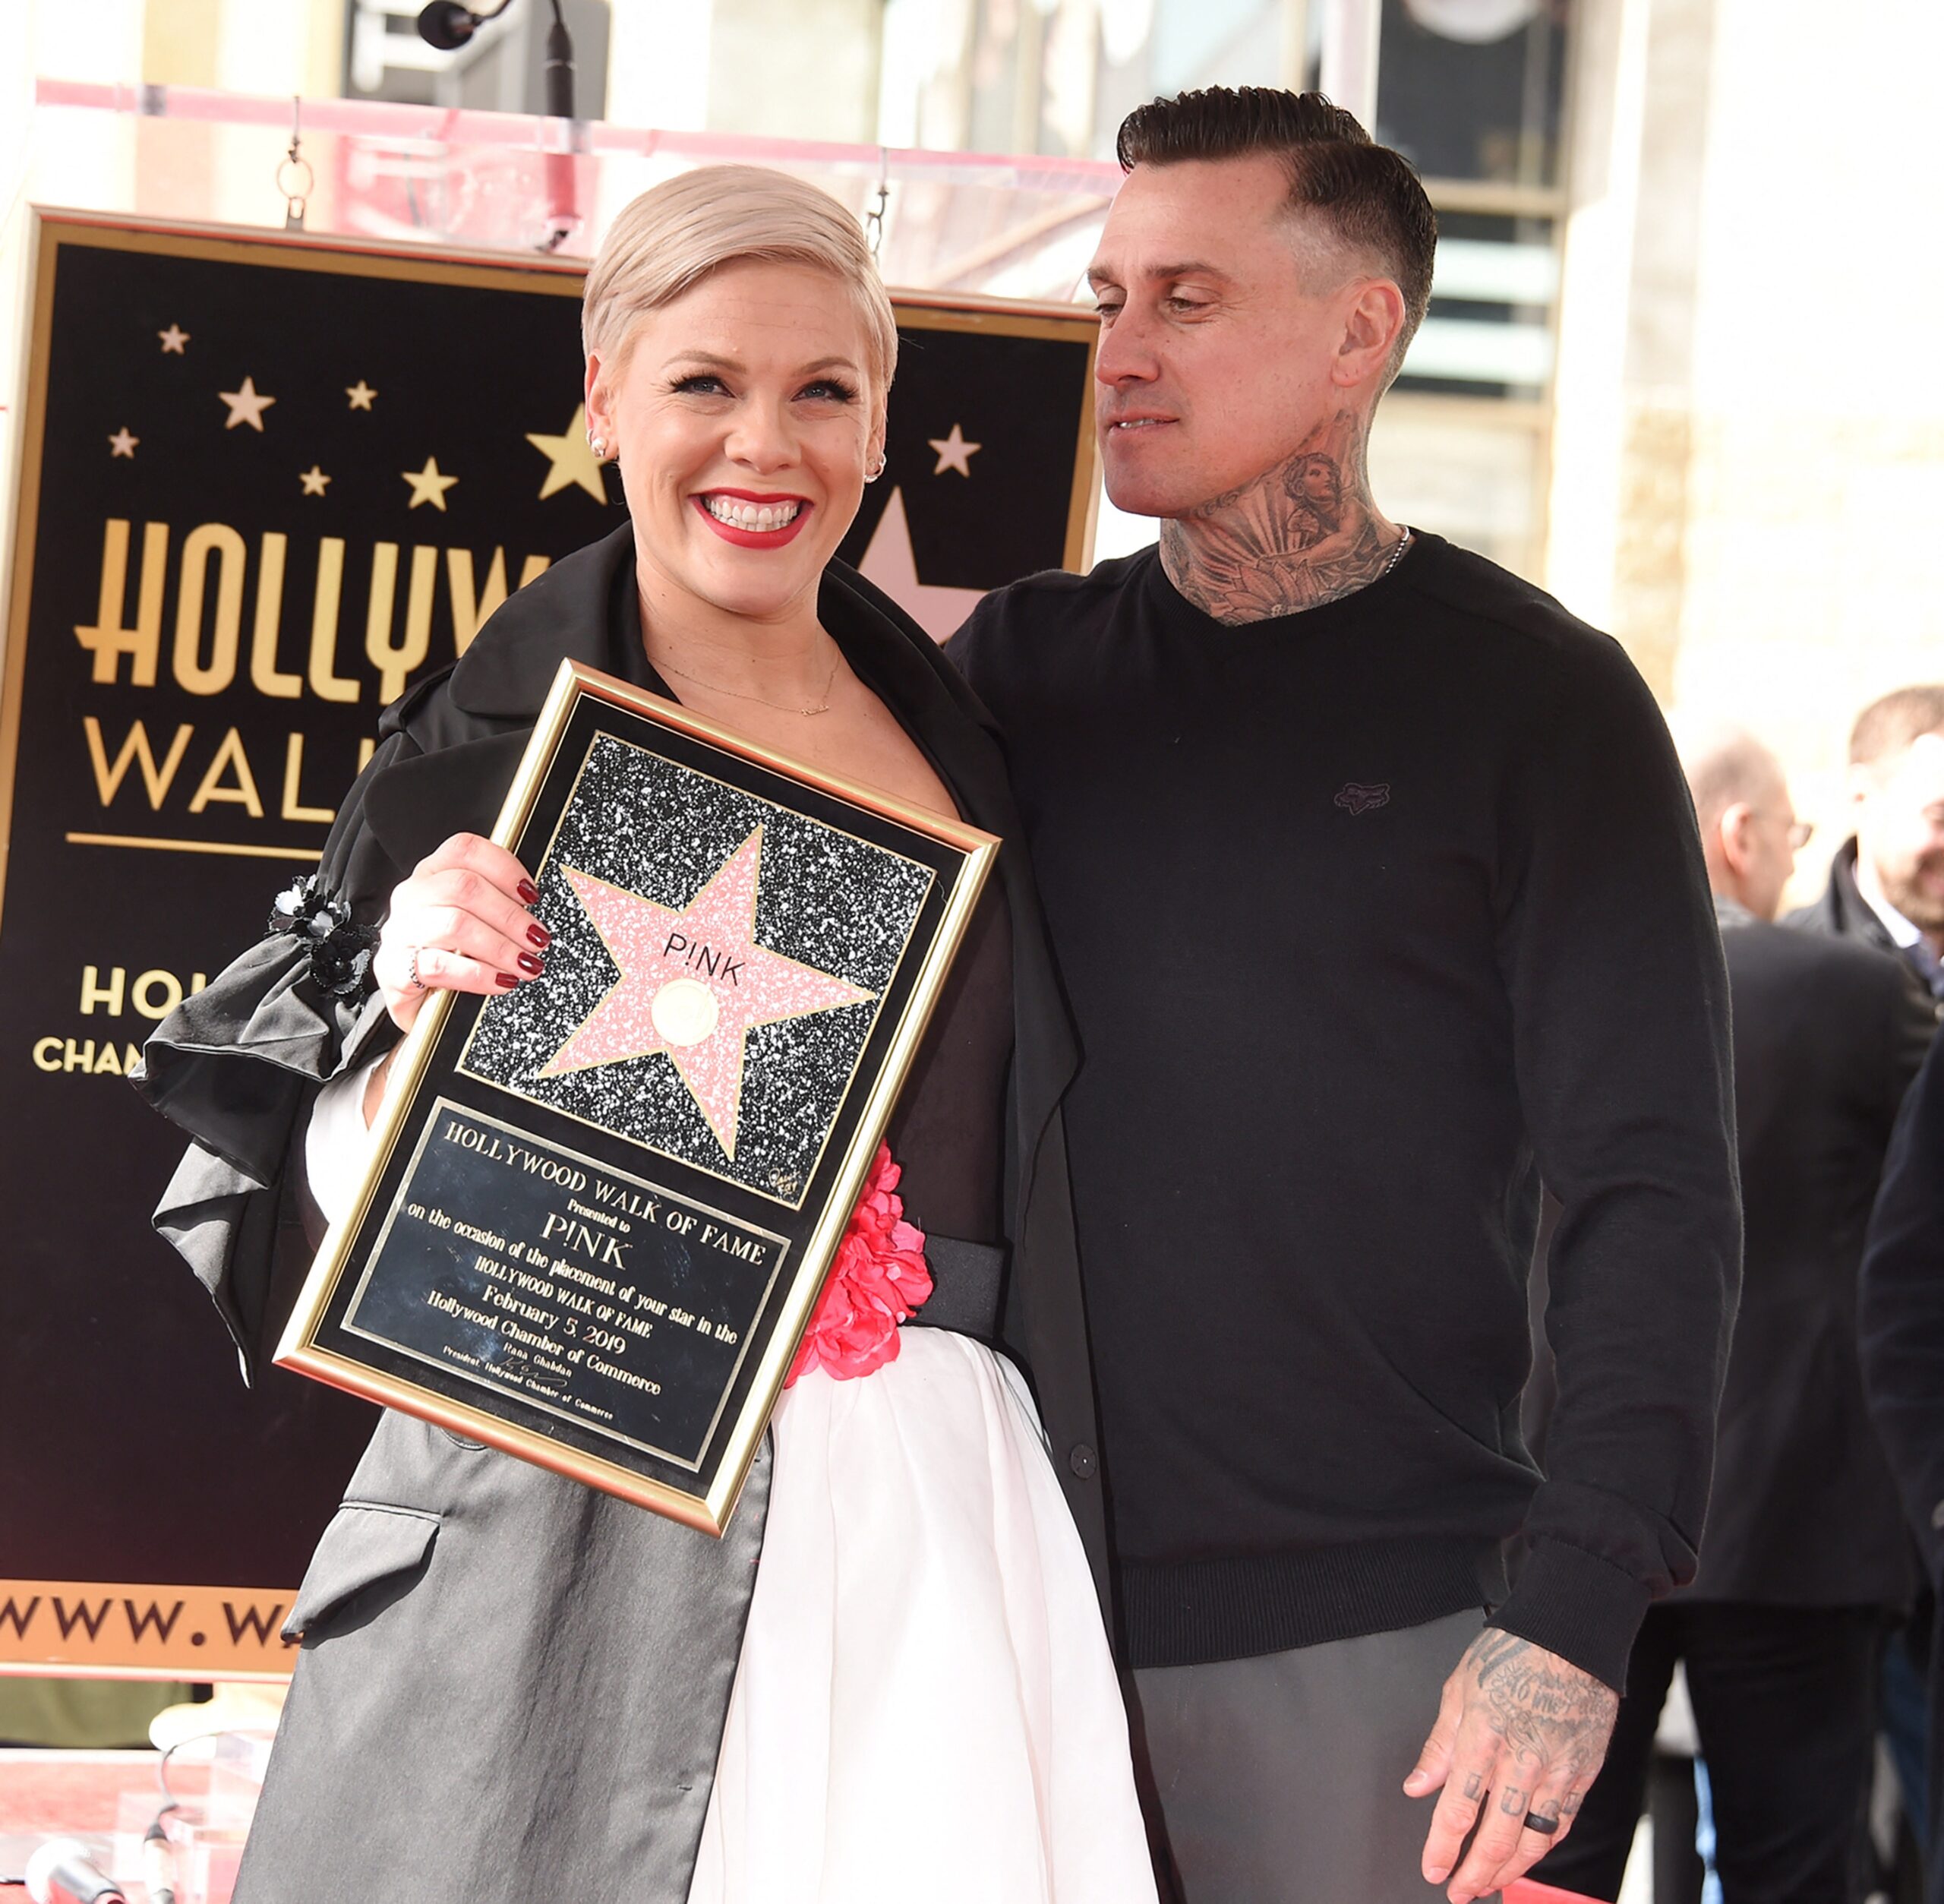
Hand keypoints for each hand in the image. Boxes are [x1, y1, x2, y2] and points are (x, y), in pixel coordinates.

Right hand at [372, 832, 547, 1032]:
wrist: (416, 1004)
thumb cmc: (449, 955)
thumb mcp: (472, 921)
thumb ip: (495, 904)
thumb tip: (533, 909)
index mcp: (432, 874)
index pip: (465, 850)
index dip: (504, 868)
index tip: (531, 895)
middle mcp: (412, 896)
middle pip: (464, 887)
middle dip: (510, 915)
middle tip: (537, 939)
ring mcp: (400, 931)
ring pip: (454, 923)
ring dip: (499, 946)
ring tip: (525, 964)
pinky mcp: (393, 969)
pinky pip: (438, 966)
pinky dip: (477, 974)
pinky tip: (500, 981)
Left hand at [1403, 1628, 1617, 1902]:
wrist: (1570, 1636)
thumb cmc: (1511, 1653)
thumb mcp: (1459, 1689)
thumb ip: (1439, 1744)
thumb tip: (1418, 1786)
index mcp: (1483, 1736)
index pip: (1458, 1807)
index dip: (1443, 1847)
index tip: (1432, 1869)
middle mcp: (1522, 1759)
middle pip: (1498, 1835)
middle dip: (1475, 1873)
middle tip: (1459, 1891)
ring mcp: (1558, 1769)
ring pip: (1535, 1839)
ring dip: (1509, 1869)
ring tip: (1489, 1884)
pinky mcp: (1583, 1772)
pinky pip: (1563, 1821)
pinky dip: (1544, 1846)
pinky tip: (1528, 1856)